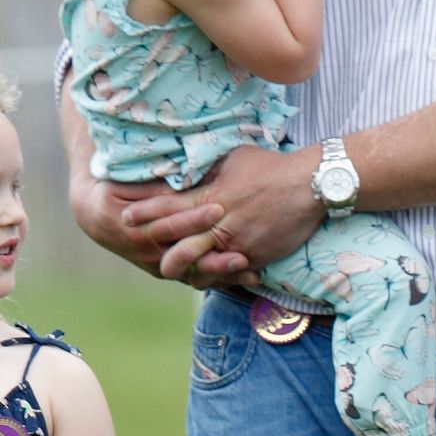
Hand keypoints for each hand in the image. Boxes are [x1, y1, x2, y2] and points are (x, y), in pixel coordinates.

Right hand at [69, 167, 250, 288]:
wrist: (97, 217)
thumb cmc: (115, 192)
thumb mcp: (127, 185)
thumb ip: (156, 186)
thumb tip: (180, 176)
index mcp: (137, 230)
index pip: (170, 225)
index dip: (193, 219)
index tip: (218, 208)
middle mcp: (149, 254)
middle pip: (186, 259)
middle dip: (215, 260)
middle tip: (243, 257)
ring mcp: (162, 266)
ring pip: (195, 274)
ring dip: (224, 275)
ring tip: (253, 273)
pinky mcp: (173, 272)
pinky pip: (200, 279)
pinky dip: (223, 279)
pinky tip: (250, 277)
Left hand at [150, 146, 318, 282]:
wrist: (309, 185)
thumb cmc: (271, 166)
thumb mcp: (232, 159)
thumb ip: (208, 171)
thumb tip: (188, 171)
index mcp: (210, 196)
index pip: (168, 206)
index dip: (144, 213)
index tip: (125, 216)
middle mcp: (219, 222)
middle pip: (178, 244)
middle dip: (158, 250)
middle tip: (142, 251)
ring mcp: (237, 242)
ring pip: (201, 264)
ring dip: (185, 269)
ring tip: (173, 271)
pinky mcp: (256, 256)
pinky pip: (230, 273)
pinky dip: (218, 275)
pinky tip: (208, 276)